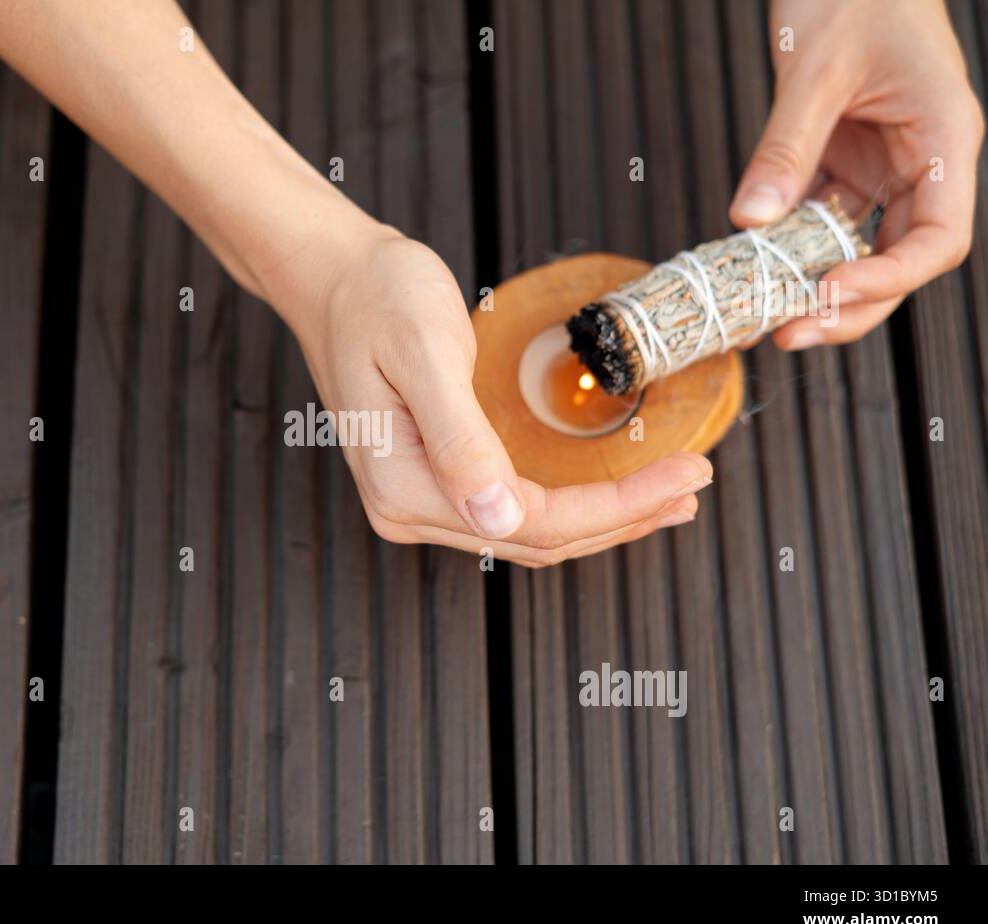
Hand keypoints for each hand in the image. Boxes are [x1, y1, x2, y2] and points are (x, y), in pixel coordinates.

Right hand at [283, 225, 712, 566]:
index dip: (614, 506)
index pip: (530, 522)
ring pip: (529, 533)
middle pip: (536, 539)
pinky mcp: (434, 479)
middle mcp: (406, 507)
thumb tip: (498, 517)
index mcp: (402, 485)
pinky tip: (610, 490)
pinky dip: (570, 504)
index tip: (683, 473)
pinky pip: (513, 510)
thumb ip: (458, 437)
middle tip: (693, 483)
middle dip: (622, 517)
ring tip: (670, 496)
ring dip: (603, 519)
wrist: (336, 278)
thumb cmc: (377, 297)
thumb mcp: (424, 353)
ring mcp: (418, 498)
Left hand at [730, 0, 983, 350]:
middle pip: (899, 262)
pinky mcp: (845, 164)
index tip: (827, 294)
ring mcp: (883, 167)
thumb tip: (751, 220)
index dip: (888, 280)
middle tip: (787, 332)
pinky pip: (821, 223)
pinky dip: (789, 253)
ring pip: (860, 250)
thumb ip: (786, 147)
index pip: (937, 240)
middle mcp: (920, 164)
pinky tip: (753, 279)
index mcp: (942, 141)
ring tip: (763, 320)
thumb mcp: (814, 70)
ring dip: (814, 289)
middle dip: (846, 306)